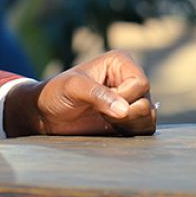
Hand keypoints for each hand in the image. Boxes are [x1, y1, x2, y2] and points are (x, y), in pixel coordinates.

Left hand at [4, 51, 156, 136]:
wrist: (46, 114)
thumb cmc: (56, 93)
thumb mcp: (73, 88)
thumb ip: (98, 95)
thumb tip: (124, 110)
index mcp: (120, 63)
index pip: (141, 83)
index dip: (125, 98)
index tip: (101, 103)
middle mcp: (129, 79)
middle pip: (147, 101)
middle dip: (126, 114)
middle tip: (102, 115)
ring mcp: (131, 100)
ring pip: (149, 116)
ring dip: (130, 125)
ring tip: (106, 121)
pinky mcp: (129, 119)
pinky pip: (145, 129)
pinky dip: (132, 133)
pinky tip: (112, 129)